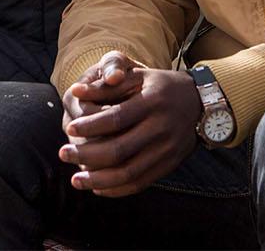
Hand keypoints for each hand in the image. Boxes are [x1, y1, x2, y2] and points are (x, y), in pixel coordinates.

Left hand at [59, 52, 201, 197]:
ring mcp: (167, 150)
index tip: (70, 128)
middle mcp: (161, 128)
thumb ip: (108, 85)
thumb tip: (76, 91)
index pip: (116, 118)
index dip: (91, 126)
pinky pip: (140, 183)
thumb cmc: (162, 86)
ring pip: (128, 173)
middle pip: (119, 150)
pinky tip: (98, 187)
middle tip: (63, 154)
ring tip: (75, 180)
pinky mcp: (169, 165)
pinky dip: (117, 190)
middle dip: (87, 155)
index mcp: (153, 102)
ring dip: (98, 180)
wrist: (201, 103)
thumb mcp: (139, 76)